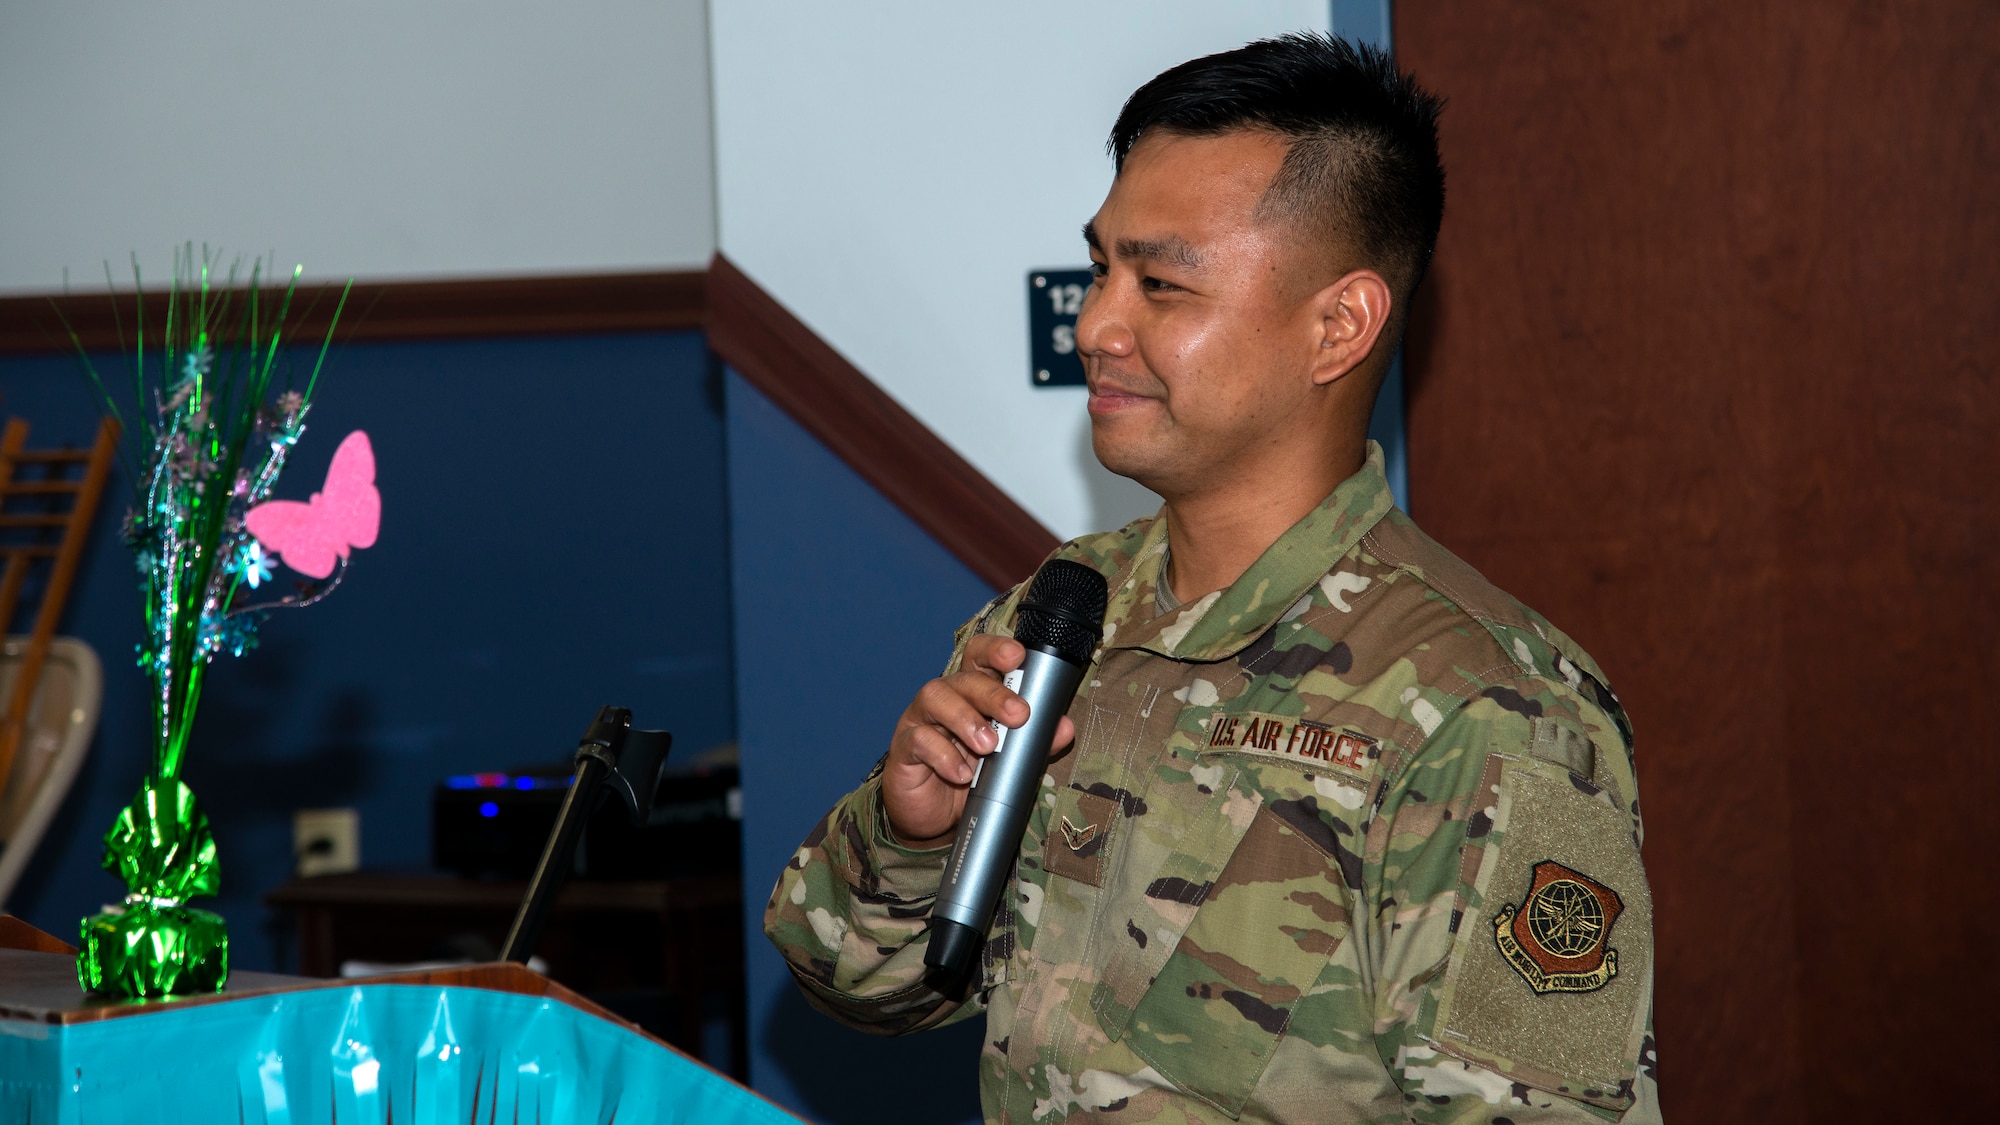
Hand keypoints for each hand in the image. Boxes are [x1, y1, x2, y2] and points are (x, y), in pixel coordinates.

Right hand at [882, 634, 1077, 847]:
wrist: (934, 817)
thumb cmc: (970, 776)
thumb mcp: (1006, 760)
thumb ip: (1035, 742)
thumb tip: (1065, 727)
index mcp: (971, 692)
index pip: (980, 657)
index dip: (996, 649)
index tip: (1017, 655)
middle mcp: (945, 698)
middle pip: (964, 678)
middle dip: (993, 693)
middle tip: (1018, 715)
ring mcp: (920, 720)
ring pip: (936, 698)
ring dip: (966, 719)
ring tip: (988, 746)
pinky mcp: (904, 748)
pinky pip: (919, 740)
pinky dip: (943, 756)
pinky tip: (961, 773)